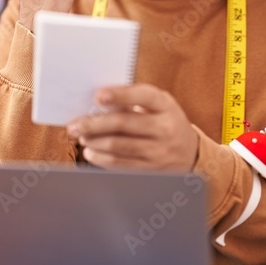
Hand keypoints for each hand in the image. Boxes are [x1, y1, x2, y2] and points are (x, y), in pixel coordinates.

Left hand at [66, 85, 199, 171]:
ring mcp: (159, 151)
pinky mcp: (151, 169)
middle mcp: (165, 128)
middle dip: (94, 124)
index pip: (143, 96)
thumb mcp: (158, 105)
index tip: (98, 95)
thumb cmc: (164, 121)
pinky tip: (91, 152)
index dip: (120, 95)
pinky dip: (101, 158)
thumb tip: (96, 103)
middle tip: (74, 125)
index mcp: (165, 105)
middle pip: (124, 123)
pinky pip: (121, 164)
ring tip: (81, 137)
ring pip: (119, 146)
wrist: (191, 152)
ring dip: (94, 142)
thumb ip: (134, 101)